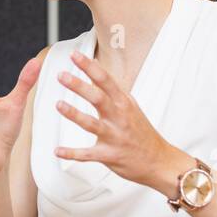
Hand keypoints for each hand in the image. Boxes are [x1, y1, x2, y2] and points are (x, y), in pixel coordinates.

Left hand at [54, 49, 176, 191]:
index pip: (105, 80)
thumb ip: (111, 88)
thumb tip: (95, 66)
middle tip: (62, 76)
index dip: (89, 67)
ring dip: (74, 114)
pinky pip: (88, 155)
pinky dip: (72, 153)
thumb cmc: (141, 131)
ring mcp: (114, 137)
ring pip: (92, 124)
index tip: (74, 55)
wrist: (158, 161)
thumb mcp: (129, 105)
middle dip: (79, 86)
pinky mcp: (109, 155)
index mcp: (123, 103)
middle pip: (98, 98)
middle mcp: (119, 117)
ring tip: (58, 105)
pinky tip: (58, 151)